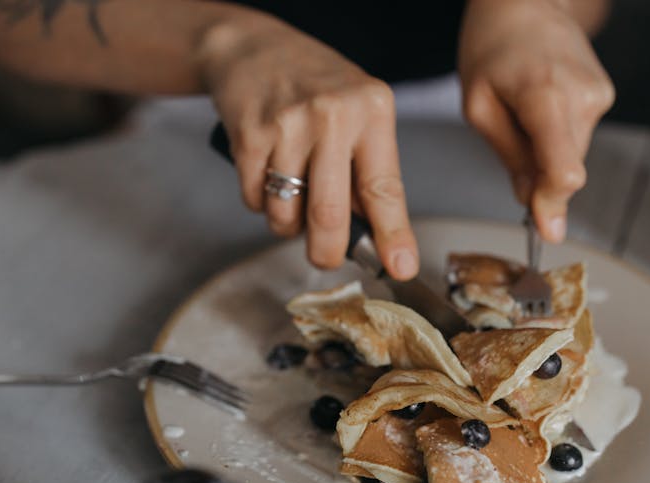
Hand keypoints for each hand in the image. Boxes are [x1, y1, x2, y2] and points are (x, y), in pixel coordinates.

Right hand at [200, 18, 418, 278]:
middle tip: (326, 257)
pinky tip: (268, 175)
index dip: (392, 234)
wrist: (253, 48)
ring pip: (287, 214)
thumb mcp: (358, 112)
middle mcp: (333, 115)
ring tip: (292, 197)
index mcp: (372, 110)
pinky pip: (256, 199)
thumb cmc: (314, 86)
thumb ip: (366, 168)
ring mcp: (288, 125)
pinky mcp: (250, 135)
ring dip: (288, 224)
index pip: (384, 187)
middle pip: (330, 214)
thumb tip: (371, 235)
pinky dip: (261, 203)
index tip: (400, 267)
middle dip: (328, 251)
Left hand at [458, 0, 614, 241]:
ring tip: (522, 115)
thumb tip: (532, 204)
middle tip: (510, 145)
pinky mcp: (603, 96)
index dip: (554, 204)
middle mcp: (583, 97)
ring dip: (545, 154)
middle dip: (539, 177)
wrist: (525, 2)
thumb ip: (509, 158)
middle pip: (567, 170)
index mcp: (547, 97)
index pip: (565, 170)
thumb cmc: (492, 48)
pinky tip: (538, 109)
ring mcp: (598, 96)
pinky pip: (577, 137)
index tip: (545, 228)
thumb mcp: (479, 107)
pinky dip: (555, 137)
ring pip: (572, 155)